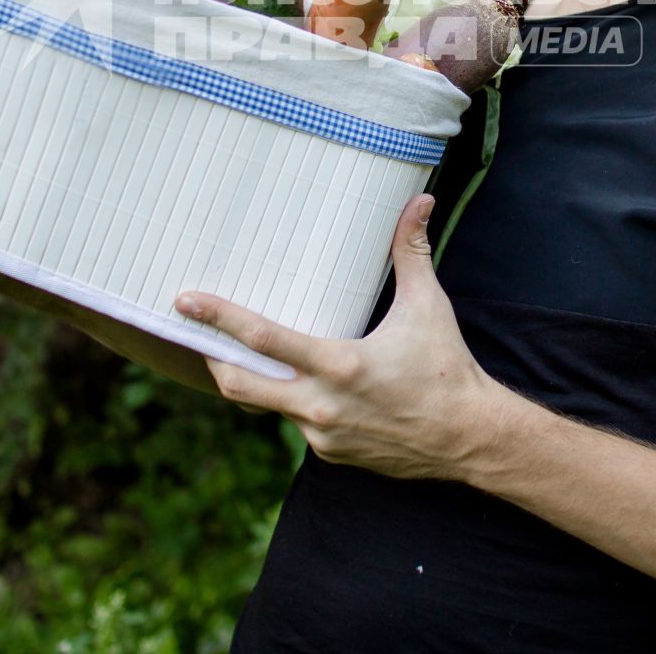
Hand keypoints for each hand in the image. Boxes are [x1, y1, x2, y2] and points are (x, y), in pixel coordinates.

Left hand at [174, 193, 508, 481]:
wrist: (468, 438)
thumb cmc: (447, 369)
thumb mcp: (428, 307)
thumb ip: (412, 253)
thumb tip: (419, 201)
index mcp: (340, 366)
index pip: (264, 340)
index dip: (219, 318)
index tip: (187, 301)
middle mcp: (322, 406)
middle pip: (240, 386)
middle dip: (213, 359)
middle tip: (196, 335)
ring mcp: (322, 435)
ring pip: (266, 406)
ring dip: (255, 381)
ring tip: (245, 355)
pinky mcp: (330, 454)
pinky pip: (296, 424)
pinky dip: (294, 402)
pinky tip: (308, 386)